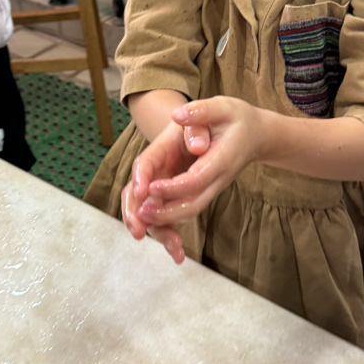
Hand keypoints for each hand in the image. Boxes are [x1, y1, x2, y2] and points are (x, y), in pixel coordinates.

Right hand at [122, 116, 210, 262]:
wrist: (229, 126)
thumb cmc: (221, 117)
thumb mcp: (216, 108)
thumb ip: (199, 118)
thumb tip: (191, 137)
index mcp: (165, 145)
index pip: (146, 162)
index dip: (142, 177)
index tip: (143, 192)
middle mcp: (161, 168)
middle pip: (138, 192)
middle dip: (135, 212)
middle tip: (139, 231)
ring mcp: (167, 184)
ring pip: (152, 211)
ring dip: (158, 231)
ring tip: (174, 249)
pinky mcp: (177, 196)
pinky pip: (167, 218)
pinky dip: (170, 235)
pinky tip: (179, 255)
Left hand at [135, 97, 261, 227]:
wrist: (256, 135)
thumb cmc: (237, 119)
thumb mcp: (222, 106)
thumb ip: (201, 111)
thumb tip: (178, 116)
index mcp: (221, 158)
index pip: (196, 178)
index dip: (173, 187)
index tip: (151, 188)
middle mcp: (217, 178)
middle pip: (192, 204)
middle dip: (166, 213)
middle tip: (141, 214)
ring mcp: (211, 187)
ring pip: (189, 210)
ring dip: (165, 220)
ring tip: (139, 221)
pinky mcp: (204, 190)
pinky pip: (187, 208)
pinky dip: (169, 219)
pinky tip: (148, 221)